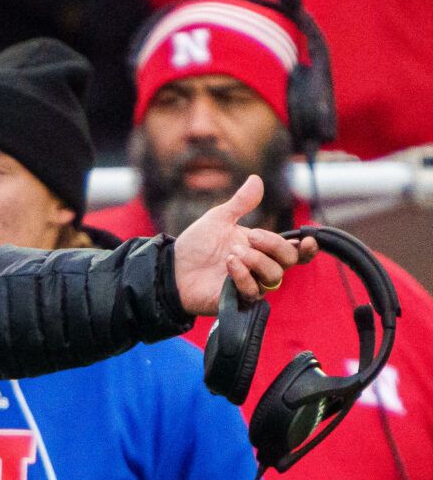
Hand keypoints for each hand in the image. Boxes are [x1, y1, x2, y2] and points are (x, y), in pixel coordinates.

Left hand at [172, 175, 317, 315]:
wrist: (172, 268)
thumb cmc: (196, 245)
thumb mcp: (219, 219)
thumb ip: (240, 203)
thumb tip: (256, 179)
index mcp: (261, 248)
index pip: (294, 251)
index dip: (307, 248)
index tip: (308, 239)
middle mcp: (260, 267)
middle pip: (288, 261)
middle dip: (275, 246)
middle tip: (252, 237)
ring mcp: (250, 284)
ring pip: (274, 277)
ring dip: (257, 261)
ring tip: (232, 253)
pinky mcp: (236, 299)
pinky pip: (253, 290)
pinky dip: (243, 275)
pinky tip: (229, 263)